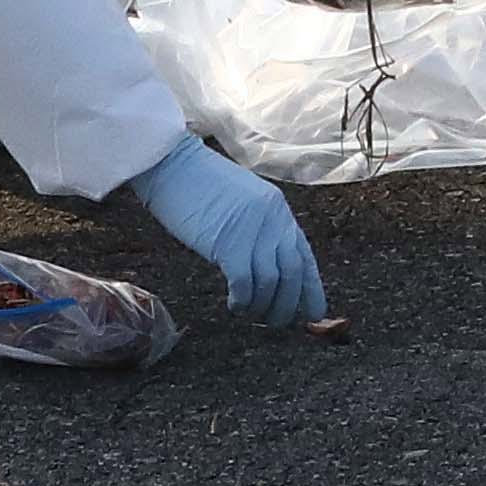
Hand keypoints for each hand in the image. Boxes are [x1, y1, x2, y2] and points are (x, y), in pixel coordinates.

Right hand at [128, 135, 325, 325]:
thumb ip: (258, 231)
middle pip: (293, 274)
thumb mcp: (241, 204)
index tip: (313, 313)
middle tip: (274, 322)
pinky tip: (234, 304)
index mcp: (278, 210)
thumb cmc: (198, 185)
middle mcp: (273, 220)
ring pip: (271, 283)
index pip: (305, 256)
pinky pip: (245, 283)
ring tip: (248, 313)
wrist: (172, 164)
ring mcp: (252, 230)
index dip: (311, 289)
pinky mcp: (229, 242)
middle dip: (287, 305)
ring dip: (262, 307)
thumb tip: (266, 271)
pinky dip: (243, 301)